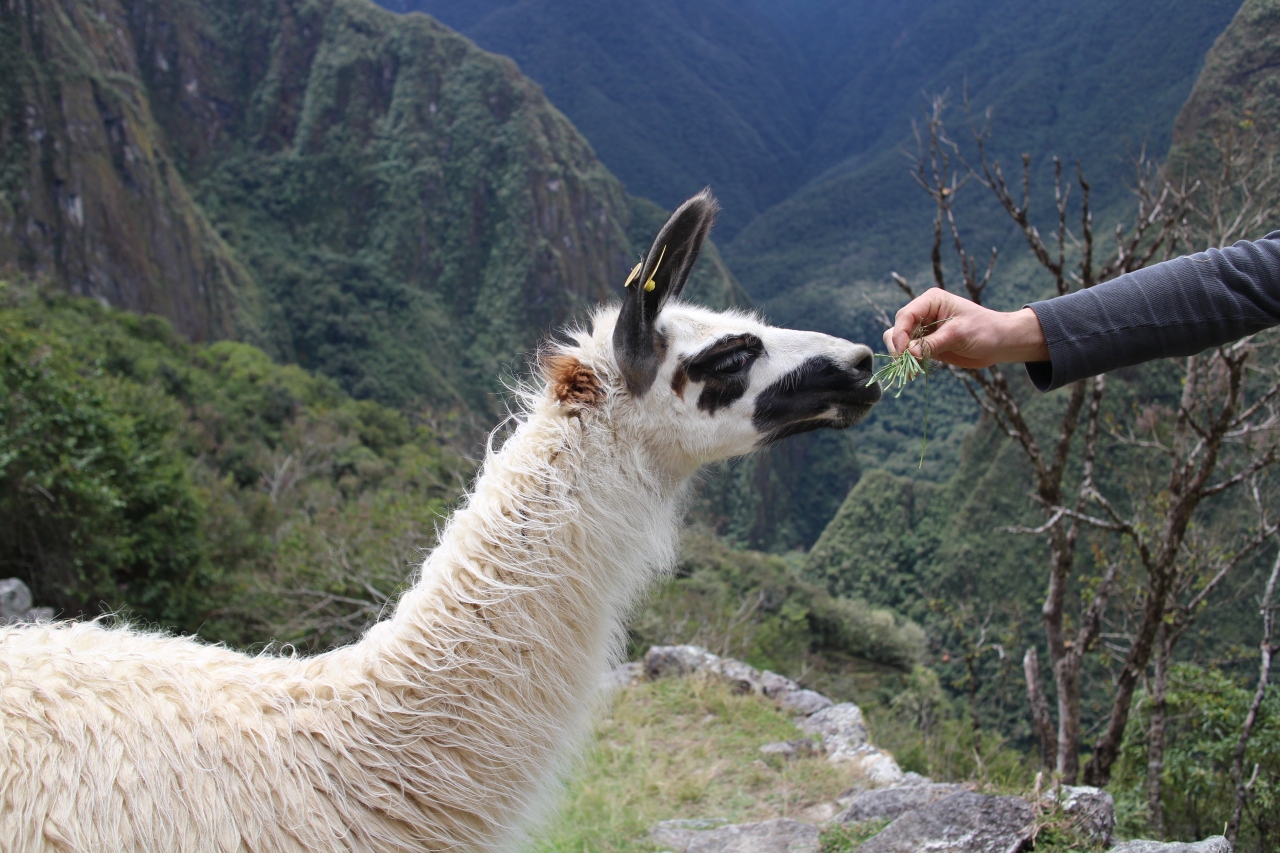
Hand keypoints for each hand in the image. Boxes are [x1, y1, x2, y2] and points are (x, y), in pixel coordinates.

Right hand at [883, 288, 1049, 367]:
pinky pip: (910, 353)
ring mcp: (925, 330)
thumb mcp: (959, 334)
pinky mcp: (927, 345)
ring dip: (902, 357)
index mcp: (931, 301)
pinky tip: (914, 373)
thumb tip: (909, 353)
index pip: (906, 315)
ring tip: (911, 372)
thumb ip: (932, 343)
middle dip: (899, 347)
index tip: (903, 352)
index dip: (900, 334)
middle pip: (898, 329)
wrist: (1001, 343)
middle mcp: (924, 313)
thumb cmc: (985, 330)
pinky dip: (909, 363)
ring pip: (900, 342)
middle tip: (906, 365)